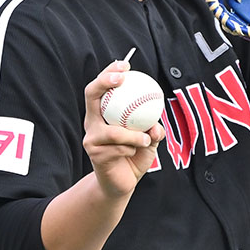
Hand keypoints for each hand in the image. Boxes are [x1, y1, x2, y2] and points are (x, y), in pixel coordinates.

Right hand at [82, 59, 165, 199]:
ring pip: (112, 130)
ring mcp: (91, 139)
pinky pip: (117, 148)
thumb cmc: (134, 156)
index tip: (125, 66)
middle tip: (121, 78)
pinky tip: (135, 152)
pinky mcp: (94, 154)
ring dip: (133, 134)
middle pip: (91, 96)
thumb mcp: (149, 139)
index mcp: (102, 114)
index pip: (100, 88)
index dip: (108, 73)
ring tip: (147, 138)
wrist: (122, 184)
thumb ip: (153, 127)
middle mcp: (92, 123)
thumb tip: (158, 120)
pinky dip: (131, 148)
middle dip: (103, 82)